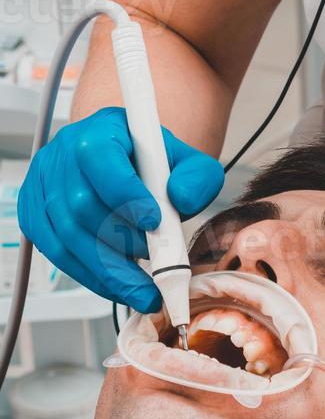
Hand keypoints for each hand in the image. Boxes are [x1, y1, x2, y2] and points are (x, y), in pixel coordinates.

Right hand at [18, 107, 223, 311]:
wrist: (127, 164)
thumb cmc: (152, 163)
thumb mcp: (188, 161)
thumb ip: (198, 177)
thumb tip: (180, 198)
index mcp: (99, 130)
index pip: (99, 158)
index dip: (126, 195)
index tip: (155, 222)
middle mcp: (62, 154)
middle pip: (82, 206)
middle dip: (122, 242)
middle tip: (156, 262)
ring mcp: (43, 185)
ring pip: (67, 237)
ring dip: (108, 269)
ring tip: (142, 287)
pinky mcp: (33, 214)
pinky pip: (56, 254)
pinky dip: (89, 275)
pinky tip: (117, 284)